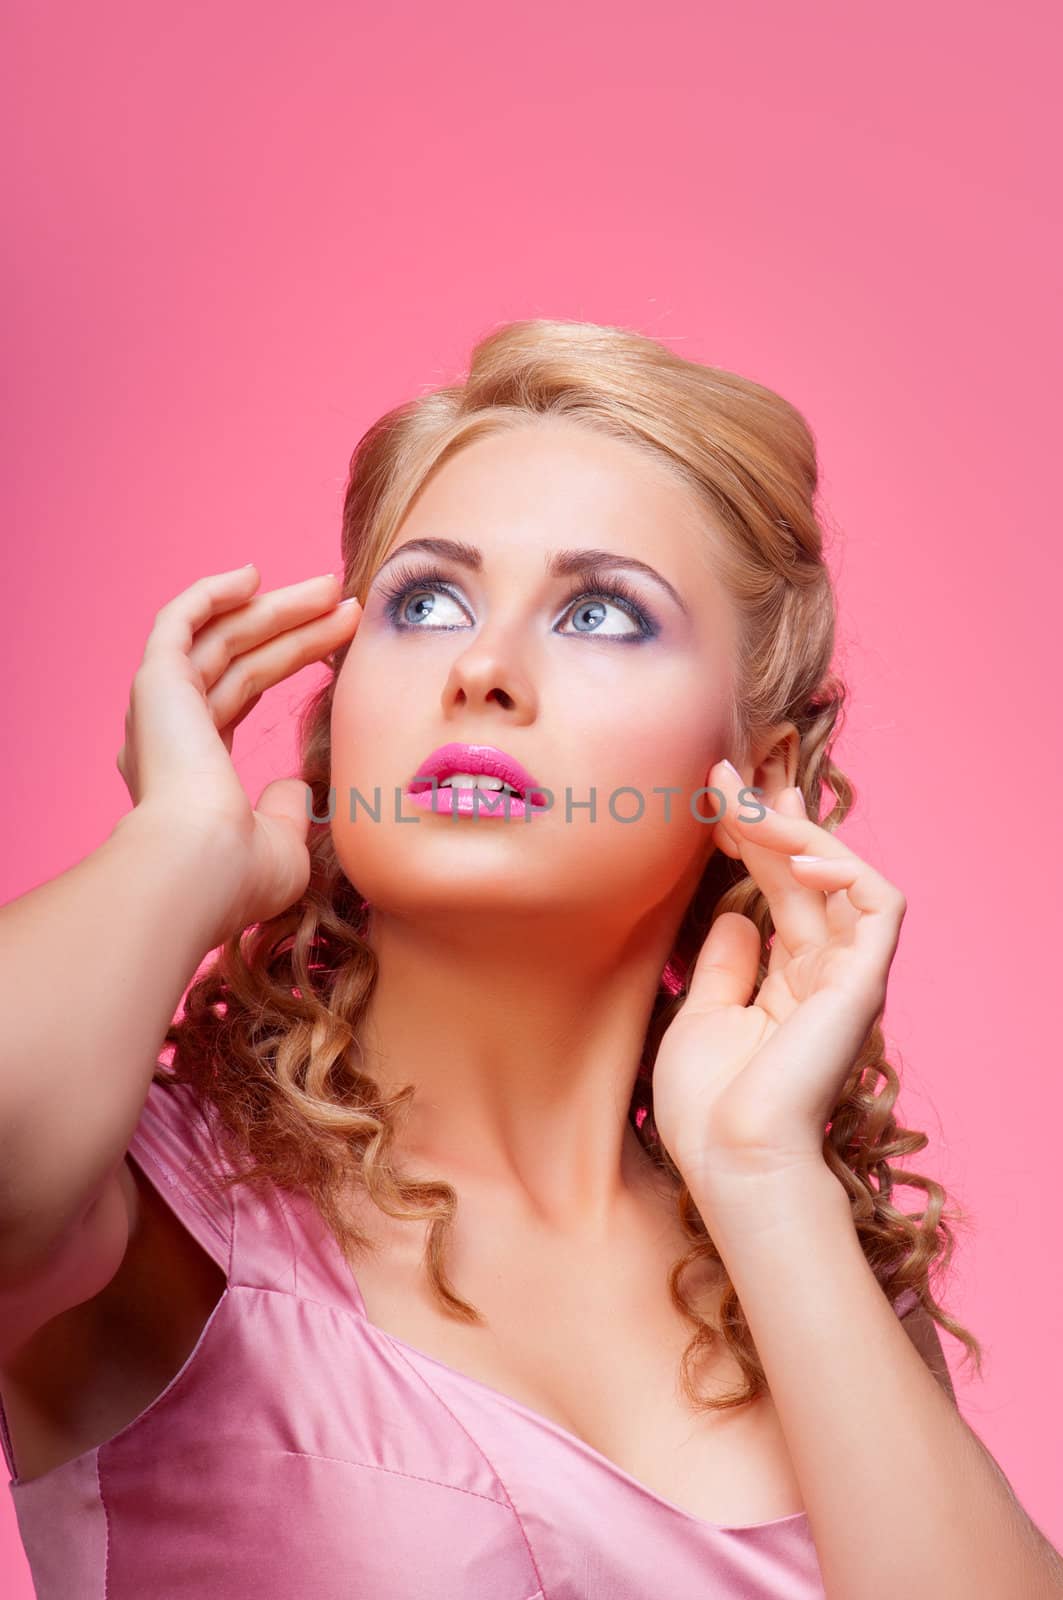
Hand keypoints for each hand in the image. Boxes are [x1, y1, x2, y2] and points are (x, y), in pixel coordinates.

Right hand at [115, 562, 361, 942]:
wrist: (198, 869)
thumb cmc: (240, 876)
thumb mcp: (282, 847)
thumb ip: (287, 813)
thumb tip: (296, 788)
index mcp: (187, 773)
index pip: (239, 695)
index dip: (286, 661)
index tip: (338, 641)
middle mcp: (165, 736)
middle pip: (238, 660)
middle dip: (294, 627)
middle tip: (344, 602)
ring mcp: (156, 708)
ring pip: (222, 638)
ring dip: (276, 608)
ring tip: (331, 588)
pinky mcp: (155, 684)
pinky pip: (179, 622)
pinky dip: (211, 594)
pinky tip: (254, 574)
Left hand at [650, 759, 907, 1189]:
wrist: (733, 1160)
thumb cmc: (710, 1107)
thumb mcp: (702, 1016)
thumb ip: (725, 963)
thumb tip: (733, 913)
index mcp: (788, 982)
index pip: (780, 889)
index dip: (752, 839)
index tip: (713, 796)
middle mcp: (824, 972)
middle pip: (805, 872)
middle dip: (766, 817)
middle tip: (721, 773)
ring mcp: (848, 976)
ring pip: (844, 874)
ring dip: (796, 832)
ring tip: (746, 805)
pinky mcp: (864, 982)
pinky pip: (878, 905)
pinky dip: (845, 869)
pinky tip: (796, 855)